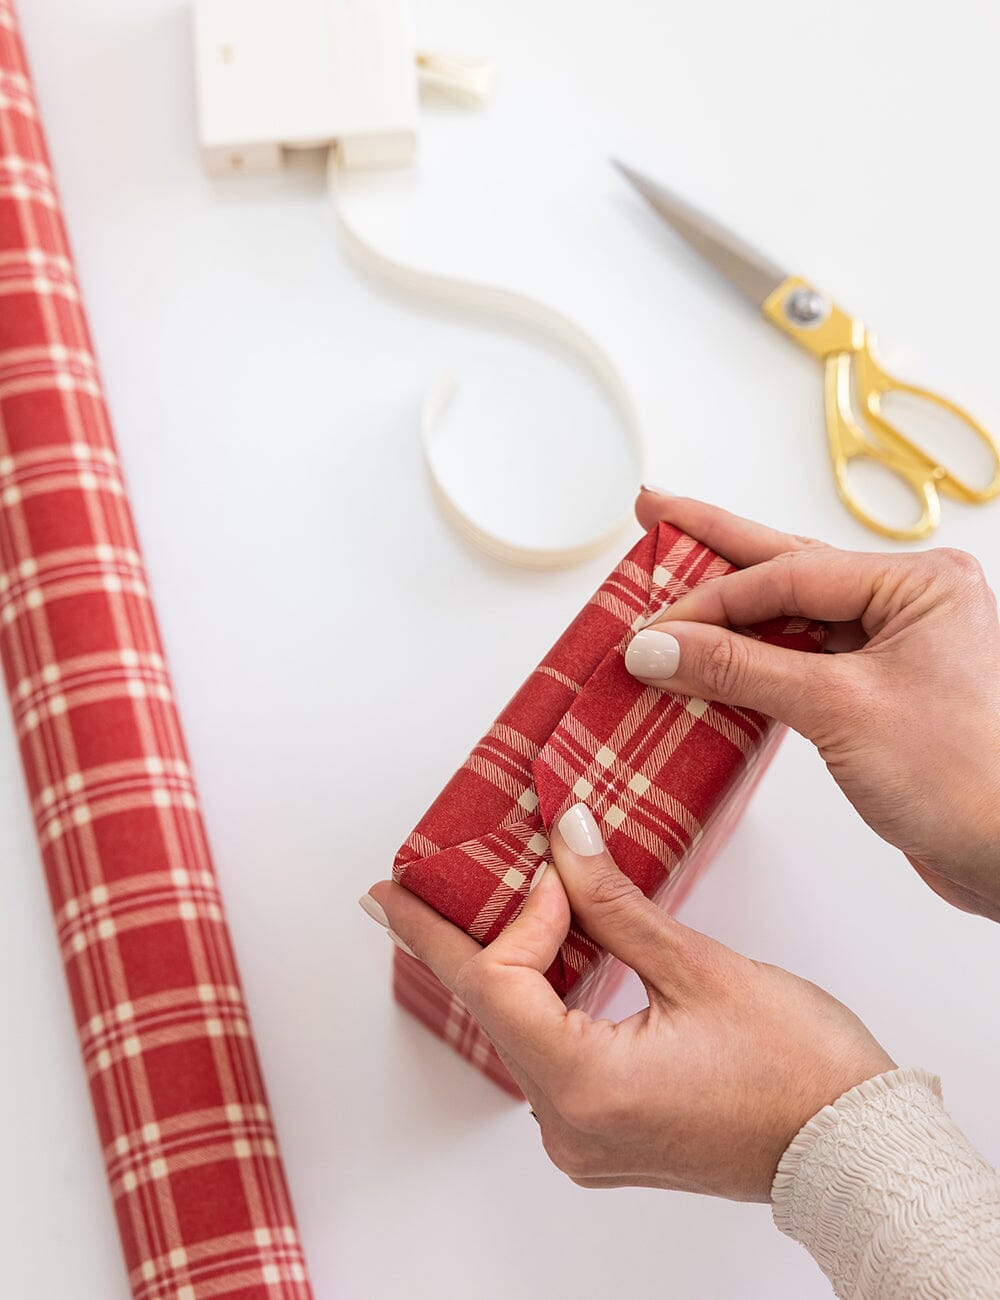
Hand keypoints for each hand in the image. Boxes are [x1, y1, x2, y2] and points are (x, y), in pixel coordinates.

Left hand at [366, 804, 893, 1201]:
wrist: (855, 1151)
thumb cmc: (801, 1073)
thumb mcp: (702, 969)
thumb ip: (616, 903)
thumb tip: (566, 837)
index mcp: (586, 1088)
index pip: (500, 984)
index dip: (516, 913)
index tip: (551, 865)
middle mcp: (570, 1127)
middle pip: (493, 1010)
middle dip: (457, 940)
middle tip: (393, 893)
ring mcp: (584, 1139)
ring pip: (517, 1032)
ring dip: (502, 967)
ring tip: (460, 913)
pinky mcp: (605, 1135)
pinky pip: (548, 1058)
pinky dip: (539, 1003)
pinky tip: (536, 960)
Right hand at [631, 491, 999, 921]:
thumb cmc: (963, 778)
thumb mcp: (839, 708)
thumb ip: (740, 669)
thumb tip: (657, 646)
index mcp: (917, 583)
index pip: (788, 575)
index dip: (710, 599)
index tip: (649, 627)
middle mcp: (907, 603)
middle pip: (787, 567)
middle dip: (716, 544)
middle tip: (656, 510)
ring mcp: (893, 646)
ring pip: (790, 614)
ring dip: (728, 609)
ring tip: (670, 569)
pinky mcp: (877, 692)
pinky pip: (799, 659)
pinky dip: (750, 659)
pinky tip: (711, 650)